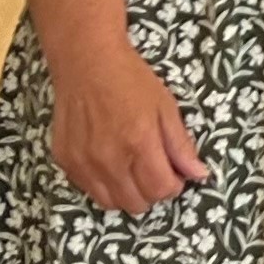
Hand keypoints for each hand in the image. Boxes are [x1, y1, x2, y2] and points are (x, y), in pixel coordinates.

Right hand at [47, 45, 210, 214]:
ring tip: (132, 170)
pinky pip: (88, 189)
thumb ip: (180, 146)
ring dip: (127, 193)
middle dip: (152, 192)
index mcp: (139, 143)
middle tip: (154, 171)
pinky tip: (110, 163)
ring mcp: (83, 162)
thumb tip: (198, 175)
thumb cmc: (130, 79)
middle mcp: (109, 158)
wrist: (86, 60)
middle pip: (136, 203)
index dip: (173, 187)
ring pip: (110, 203)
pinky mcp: (65, 160)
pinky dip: (103, 185)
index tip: (174, 174)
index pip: (160, 190)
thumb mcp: (165, 107)